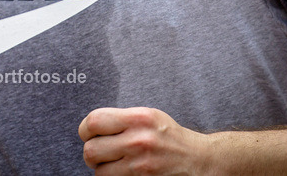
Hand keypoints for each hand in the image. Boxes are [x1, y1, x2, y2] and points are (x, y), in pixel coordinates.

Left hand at [78, 107, 212, 174]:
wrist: (200, 159)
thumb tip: (92, 126)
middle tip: (98, 154)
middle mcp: (139, 140)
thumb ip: (122, 119)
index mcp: (138, 118)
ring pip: (100, 172)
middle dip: (91, 154)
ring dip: (102, 169)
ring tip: (112, 164)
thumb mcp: (149, 117)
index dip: (85, 130)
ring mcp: (141, 164)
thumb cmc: (170, 137)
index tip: (88, 134)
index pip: (94, 121)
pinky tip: (122, 172)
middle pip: (91, 150)